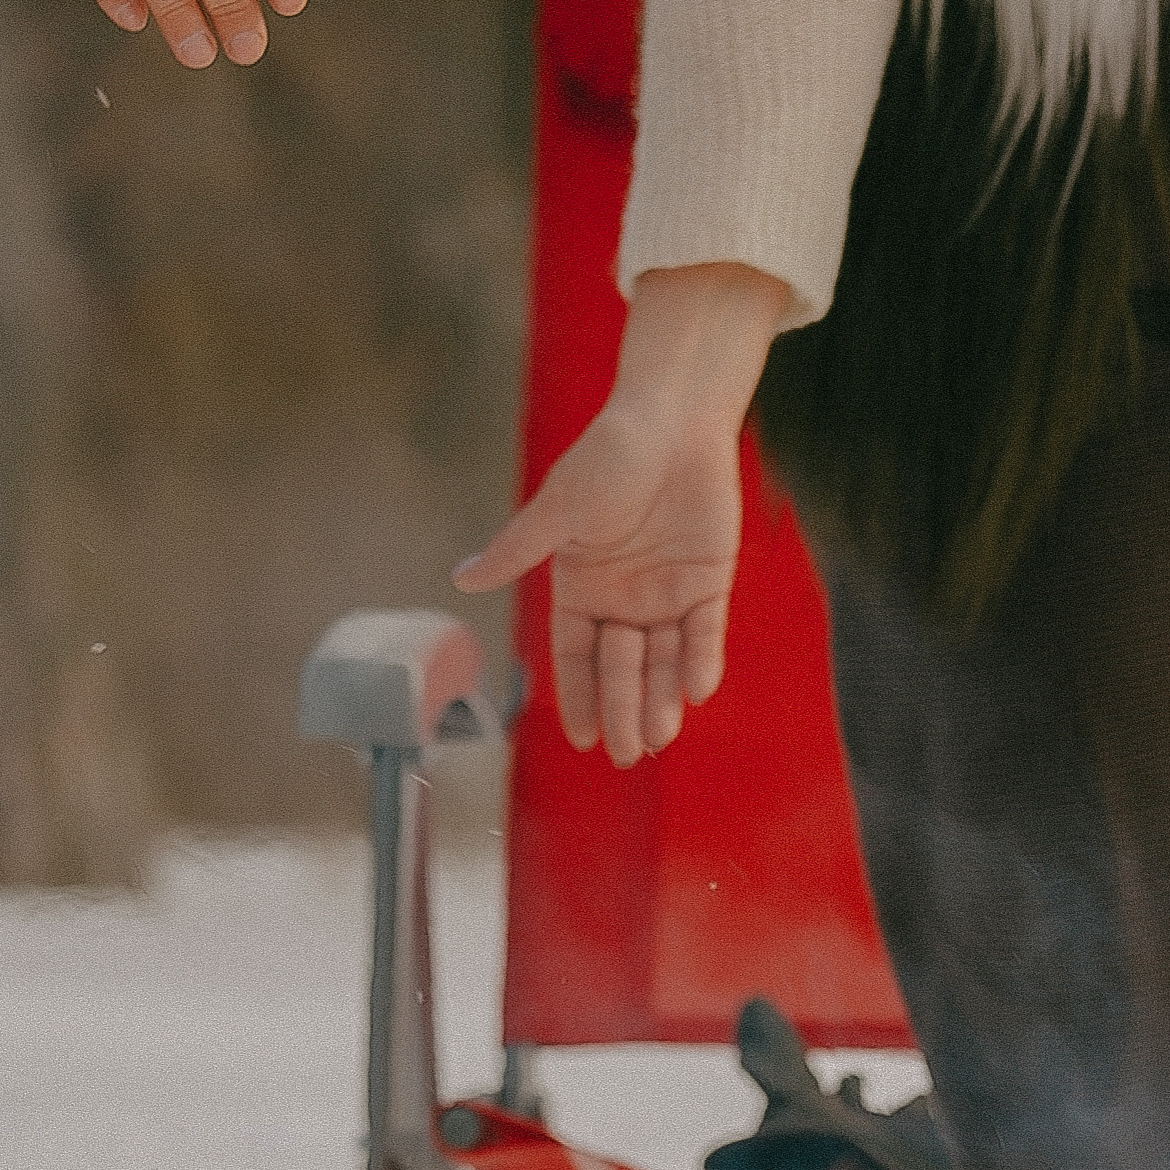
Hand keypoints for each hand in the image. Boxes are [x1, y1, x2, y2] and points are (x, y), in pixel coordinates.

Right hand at [454, 264, 789, 762]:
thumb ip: (517, 550)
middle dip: (624, 708)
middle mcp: (622, 599)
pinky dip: (701, 659)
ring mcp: (667, 593)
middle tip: (629, 752)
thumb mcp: (558, 508)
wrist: (673, 417)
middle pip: (621, 667)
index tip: (583, 738)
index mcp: (580, 588)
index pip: (576, 655)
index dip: (579, 695)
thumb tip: (462, 578)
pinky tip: (697, 689)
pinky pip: (705, 631)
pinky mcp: (708, 581)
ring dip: (663, 697)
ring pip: (664, 659)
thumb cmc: (609, 454)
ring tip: (661, 735)